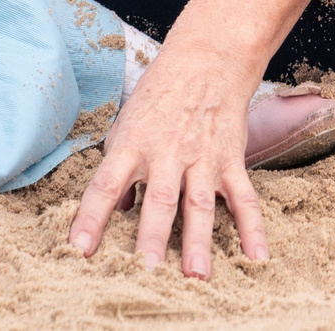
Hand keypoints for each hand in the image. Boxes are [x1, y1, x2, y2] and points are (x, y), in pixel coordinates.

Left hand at [67, 34, 266, 277]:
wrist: (208, 58)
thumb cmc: (160, 93)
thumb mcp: (127, 122)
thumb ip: (118, 166)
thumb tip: (115, 209)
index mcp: (133, 144)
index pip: (105, 185)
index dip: (90, 218)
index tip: (78, 250)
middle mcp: (167, 153)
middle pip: (158, 200)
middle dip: (152, 237)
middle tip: (147, 270)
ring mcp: (202, 158)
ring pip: (200, 205)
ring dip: (198, 242)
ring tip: (196, 276)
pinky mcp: (231, 160)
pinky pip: (243, 199)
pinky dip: (252, 229)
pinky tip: (256, 257)